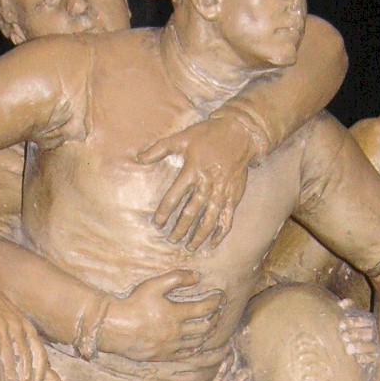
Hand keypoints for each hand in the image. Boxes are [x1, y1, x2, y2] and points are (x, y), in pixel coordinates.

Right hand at [0, 274, 51, 380]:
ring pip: (7, 358)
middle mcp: (15, 327)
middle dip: (24, 378)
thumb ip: (22, 336)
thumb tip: (30, 358)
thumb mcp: (14, 318)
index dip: (39, 372)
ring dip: (8, 377)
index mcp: (25, 325)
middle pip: (24, 358)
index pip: (39, 352)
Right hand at [101, 271, 223, 360]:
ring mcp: (171, 346)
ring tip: (209, 326)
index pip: (204, 309)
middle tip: (217, 312)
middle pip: (205, 327)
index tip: (220, 298)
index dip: (215, 302)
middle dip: (214, 318)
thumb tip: (197, 276)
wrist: (115, 327)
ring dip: (206, 333)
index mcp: (176, 314)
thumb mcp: (153, 285)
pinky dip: (195, 348)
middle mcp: (177, 332)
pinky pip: (186, 354)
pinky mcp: (163, 356)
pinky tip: (197, 343)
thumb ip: (176, 278)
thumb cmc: (133, 304)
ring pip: (197, 342)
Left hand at [138, 114, 256, 249]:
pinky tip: (212, 243)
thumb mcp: (183, 137)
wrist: (240, 133)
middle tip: (171, 239)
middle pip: (190, 213)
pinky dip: (220, 233)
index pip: (174, 197)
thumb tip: (139, 158)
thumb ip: (159, 149)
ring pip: (209, 220)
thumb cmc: (208, 135)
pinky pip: (227, 219)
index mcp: (193, 170)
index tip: (157, 224)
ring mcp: (222, 192)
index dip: (164, 212)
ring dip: (198, 236)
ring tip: (189, 247)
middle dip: (180, 229)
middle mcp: (207, 184)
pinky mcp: (233, 196)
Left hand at [336, 299, 379, 370]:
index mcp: (369, 322)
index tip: (340, 324)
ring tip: (348, 349)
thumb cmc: (350, 330)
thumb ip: (347, 310)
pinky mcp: (374, 359)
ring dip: (360, 347)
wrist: (354, 349)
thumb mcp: (349, 318)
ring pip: (372, 347)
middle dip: (356, 334)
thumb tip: (342, 302)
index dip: (353, 321)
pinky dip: (364, 358)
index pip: (365, 320)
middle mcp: (374, 334)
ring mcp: (375, 347)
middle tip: (342, 336)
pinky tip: (356, 359)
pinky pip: (372, 359)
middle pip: (369, 333)